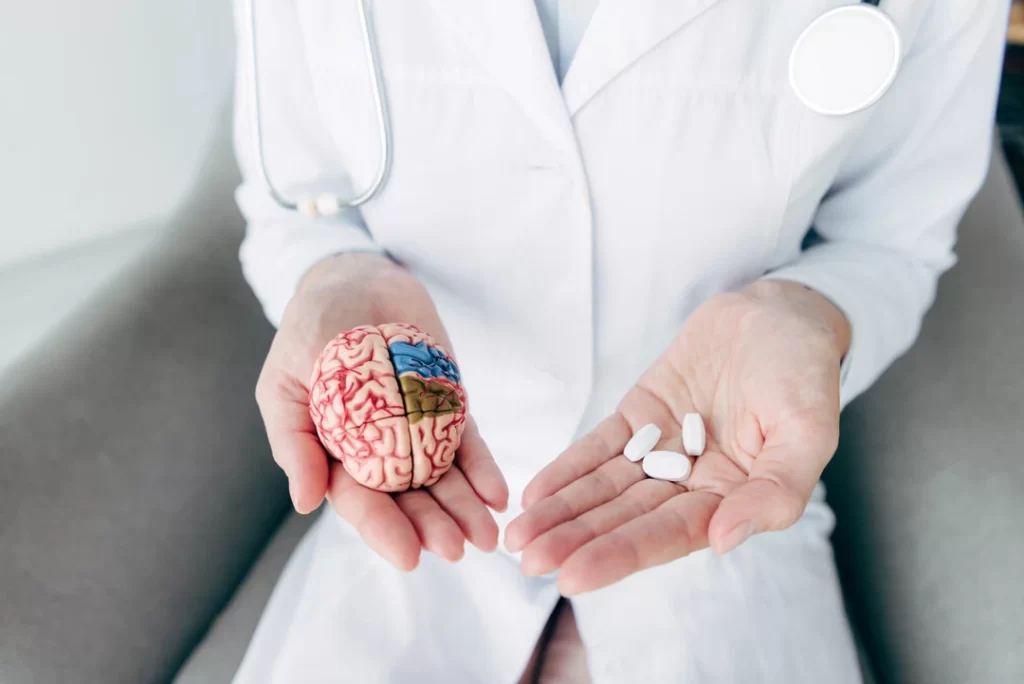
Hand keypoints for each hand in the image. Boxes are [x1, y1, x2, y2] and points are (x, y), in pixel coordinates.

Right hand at [255, 253, 508, 570]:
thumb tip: (305, 501)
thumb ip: (293, 439)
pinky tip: (498, 494)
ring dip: (464, 508)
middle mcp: (378, 451)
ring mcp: (417, 428)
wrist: (356, 278)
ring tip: (488, 535)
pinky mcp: (447, 404)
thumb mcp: (285, 381)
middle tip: (459, 549)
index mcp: (333, 454)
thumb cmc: (310, 329)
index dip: (382, 529)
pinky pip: (468, 442)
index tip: (409, 556)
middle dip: (433, 525)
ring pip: (442, 477)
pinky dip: (483, 468)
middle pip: (407, 497)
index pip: (358, 499)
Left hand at [505, 280, 849, 594]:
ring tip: (517, 538)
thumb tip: (725, 539)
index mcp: (732, 499)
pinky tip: (534, 494)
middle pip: (625, 519)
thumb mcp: (808, 431)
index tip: (572, 576)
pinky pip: (598, 448)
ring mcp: (661, 450)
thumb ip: (776, 491)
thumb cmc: (805, 374)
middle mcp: (691, 483)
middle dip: (575, 539)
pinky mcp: (639, 417)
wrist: (780, 314)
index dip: (620, 555)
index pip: (668, 534)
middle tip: (528, 561)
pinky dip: (567, 469)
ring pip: (604, 489)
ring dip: (561, 512)